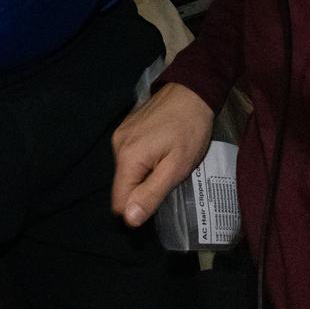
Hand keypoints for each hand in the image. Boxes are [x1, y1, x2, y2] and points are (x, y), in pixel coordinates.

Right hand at [111, 83, 213, 228]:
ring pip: (127, 171)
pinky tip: (161, 147)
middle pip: (123, 186)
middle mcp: (116, 146)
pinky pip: (129, 154)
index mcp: (127, 158)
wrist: (193, 89)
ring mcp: (120, 133)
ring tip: (167, 159)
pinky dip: (143, 158)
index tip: (160, 196)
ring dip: (144, 173)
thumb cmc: (190, 130)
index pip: (119, 203)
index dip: (139, 206)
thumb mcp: (177, 167)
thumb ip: (151, 194)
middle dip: (143, 188)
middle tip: (168, 174)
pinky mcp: (126, 126)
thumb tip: (129, 220)